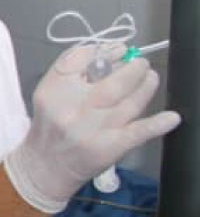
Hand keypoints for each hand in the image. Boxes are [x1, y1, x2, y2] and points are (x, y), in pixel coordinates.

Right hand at [4, 46, 179, 212]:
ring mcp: (93, 128)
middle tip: (141, 64)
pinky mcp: (110, 147)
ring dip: (146, 86)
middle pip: (112, 81)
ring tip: (151, 78)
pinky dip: (157, 124)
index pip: (81, 59)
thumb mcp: (48, 94)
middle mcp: (73, 108)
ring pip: (130, 102)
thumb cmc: (50, 126)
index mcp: (54, 90)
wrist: (45, 167)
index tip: (118, 50)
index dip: (105, 51)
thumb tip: (109, 54)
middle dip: (133, 68)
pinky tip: (171, 118)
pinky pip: (138, 132)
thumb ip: (71, 73)